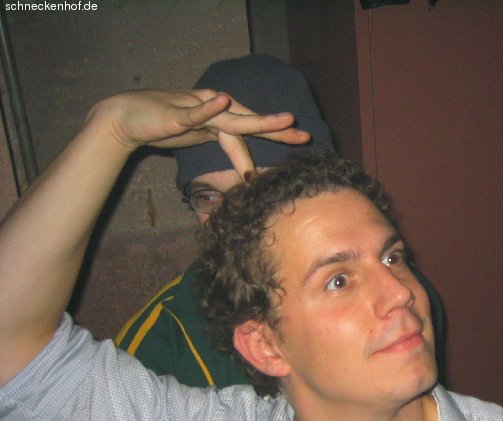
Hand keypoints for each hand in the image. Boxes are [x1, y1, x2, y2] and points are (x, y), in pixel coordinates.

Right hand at [90, 89, 310, 176]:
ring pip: (233, 117)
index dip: (275, 135)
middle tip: (304, 135)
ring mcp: (197, 109)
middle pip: (250, 121)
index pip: (251, 128)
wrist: (126, 118)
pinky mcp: (178, 114)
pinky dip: (209, 108)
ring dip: (259, 120)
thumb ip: (223, 145)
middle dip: (278, 129)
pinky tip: (224, 102)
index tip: (300, 142)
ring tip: (284, 120)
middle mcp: (214, 109)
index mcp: (220, 117)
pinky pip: (196, 111)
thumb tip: (247, 165)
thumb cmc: (162, 127)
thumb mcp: (199, 140)